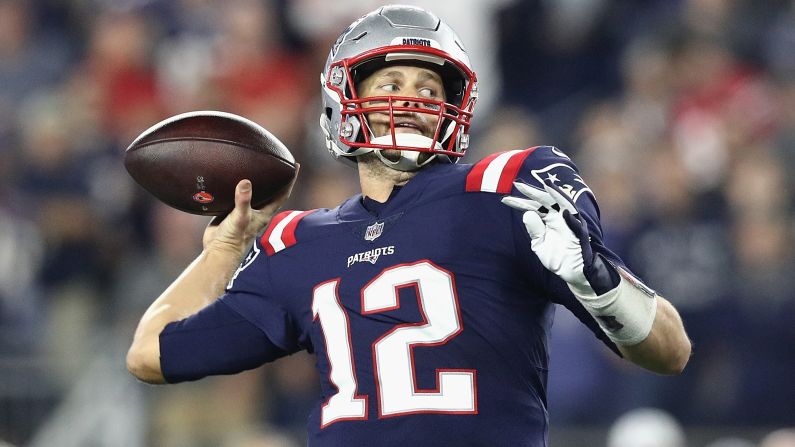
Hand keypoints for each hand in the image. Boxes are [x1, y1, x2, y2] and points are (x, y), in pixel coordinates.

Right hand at [203, 164, 298, 254]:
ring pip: (254, 193)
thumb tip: (246, 182)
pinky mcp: (232, 211)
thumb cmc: (234, 238)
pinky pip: (237, 196)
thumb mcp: (240, 217)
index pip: (282, 194)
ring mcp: (245, 211)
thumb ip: (243, 200)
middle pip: (271, 191)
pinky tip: (232, 177)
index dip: (290, 180)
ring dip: (257, 181)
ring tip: (257, 165)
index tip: (295, 165)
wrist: (218, 250)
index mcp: (265, 213)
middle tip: (279, 161)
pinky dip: (237, 186)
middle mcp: (257, 211)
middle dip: (276, 178)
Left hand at [501, 179, 618, 296]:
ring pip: (564, 205)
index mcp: (549, 219)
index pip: (533, 207)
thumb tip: (527, 214)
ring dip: (556, 195)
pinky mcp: (580, 234)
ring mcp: (570, 223)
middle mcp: (559, 217)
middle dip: (532, 192)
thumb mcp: (540, 244)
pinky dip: (571, 219)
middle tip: (518, 185)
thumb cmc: (558, 258)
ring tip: (546, 184)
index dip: (520, 203)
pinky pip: (576, 225)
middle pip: (545, 201)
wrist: (574, 272)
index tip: (505, 199)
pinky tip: (563, 212)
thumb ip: (534, 230)